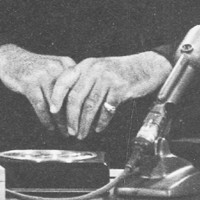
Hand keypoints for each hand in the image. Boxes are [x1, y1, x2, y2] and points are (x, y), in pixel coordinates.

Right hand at [0, 45, 76, 132]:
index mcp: (66, 63)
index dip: (83, 107)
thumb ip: (68, 80)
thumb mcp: (55, 67)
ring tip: (64, 133)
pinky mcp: (29, 83)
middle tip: (76, 131)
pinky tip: (49, 127)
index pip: (79, 88)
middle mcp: (57, 67)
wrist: (10, 58)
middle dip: (73, 118)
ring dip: (60, 122)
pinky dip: (45, 119)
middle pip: (69, 97)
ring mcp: (42, 74)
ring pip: (56, 104)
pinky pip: (40, 106)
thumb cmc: (35, 68)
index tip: (86, 121)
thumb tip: (83, 105)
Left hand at [49, 52, 171, 139]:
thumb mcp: (99, 69)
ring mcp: (108, 78)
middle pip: (76, 97)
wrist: (146, 67)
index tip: (53, 110)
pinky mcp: (120, 88)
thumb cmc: (121, 71)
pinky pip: (107, 109)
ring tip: (82, 133)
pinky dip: (101, 121)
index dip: (57, 96)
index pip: (65, 80)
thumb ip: (84, 80)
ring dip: (84, 123)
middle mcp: (95, 70)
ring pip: (90, 105)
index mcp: (86, 65)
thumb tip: (67, 102)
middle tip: (70, 130)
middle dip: (71, 117)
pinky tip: (98, 128)